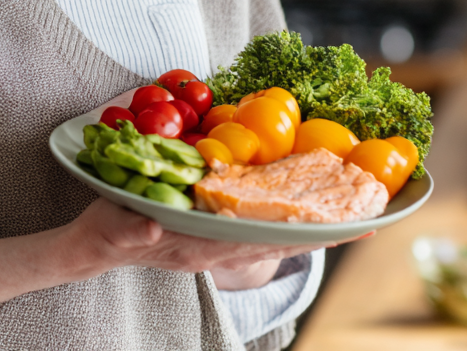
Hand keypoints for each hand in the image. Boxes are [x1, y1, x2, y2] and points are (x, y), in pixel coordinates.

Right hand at [59, 197, 326, 280]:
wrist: (96, 249)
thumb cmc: (106, 233)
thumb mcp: (113, 227)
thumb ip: (131, 230)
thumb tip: (149, 228)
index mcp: (200, 247)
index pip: (262, 243)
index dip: (305, 235)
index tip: (349, 227)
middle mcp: (215, 250)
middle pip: (280, 244)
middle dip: (324, 233)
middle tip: (370, 218)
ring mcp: (214, 247)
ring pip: (273, 241)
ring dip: (310, 231)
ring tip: (349, 218)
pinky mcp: (209, 238)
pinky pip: (256, 233)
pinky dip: (283, 226)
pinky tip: (299, 215)